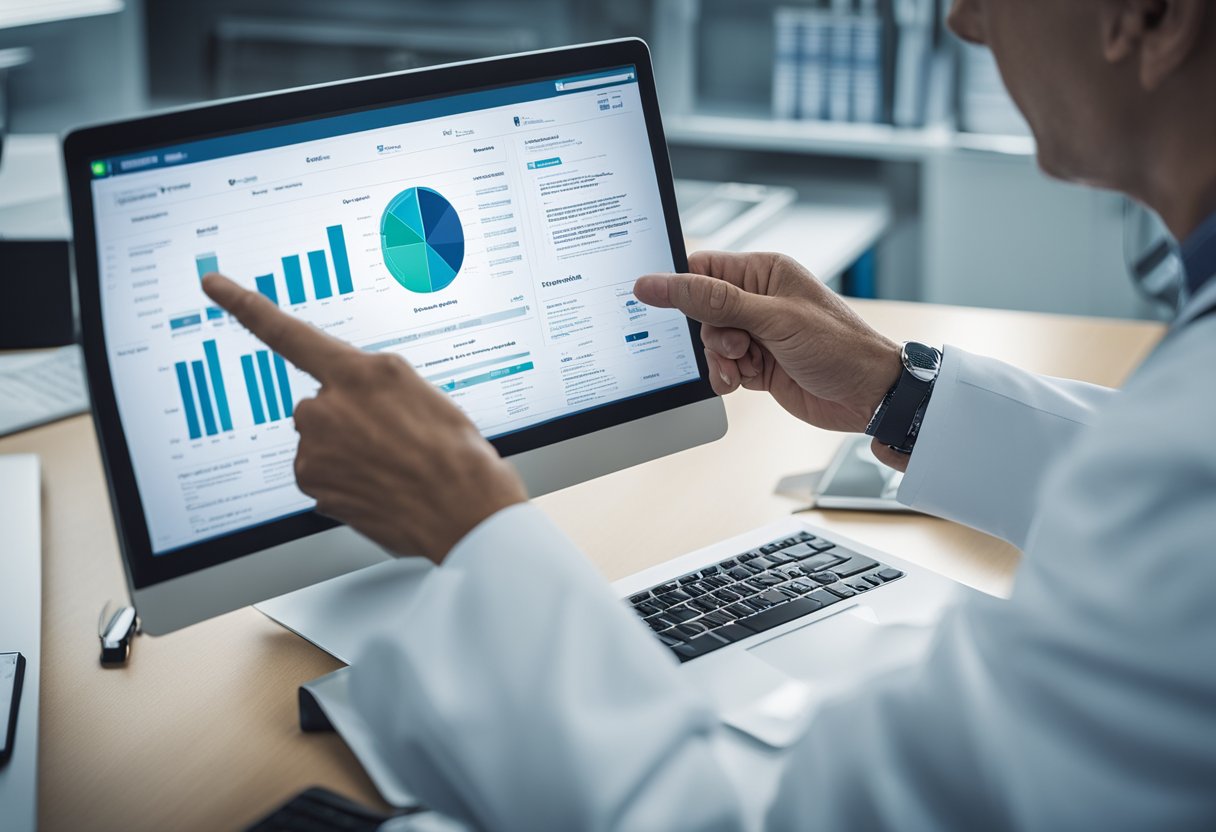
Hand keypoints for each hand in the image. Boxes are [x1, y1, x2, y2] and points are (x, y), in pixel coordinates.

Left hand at [202, 273, 526, 563]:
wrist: (464, 512)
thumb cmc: (456, 456)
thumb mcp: (423, 394)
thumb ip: (374, 386)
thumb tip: (349, 400)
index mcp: (363, 372)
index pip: (288, 333)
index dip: (246, 305)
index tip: (213, 285)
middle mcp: (330, 406)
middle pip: (318, 404)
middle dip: (346, 419)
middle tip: (392, 440)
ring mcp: (316, 448)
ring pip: (320, 442)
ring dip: (348, 452)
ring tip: (394, 467)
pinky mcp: (312, 484)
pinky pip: (320, 474)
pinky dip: (344, 481)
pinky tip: (379, 486)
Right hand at [633, 251, 908, 469]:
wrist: (870, 396)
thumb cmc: (839, 347)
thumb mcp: (772, 318)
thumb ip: (713, 300)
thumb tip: (659, 283)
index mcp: (764, 272)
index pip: (703, 269)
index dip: (679, 286)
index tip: (656, 302)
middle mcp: (758, 300)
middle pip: (700, 310)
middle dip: (709, 334)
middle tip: (735, 345)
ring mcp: (758, 333)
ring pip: (710, 343)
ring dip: (719, 359)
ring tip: (744, 368)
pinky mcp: (758, 363)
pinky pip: (723, 366)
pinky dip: (727, 376)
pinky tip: (742, 382)